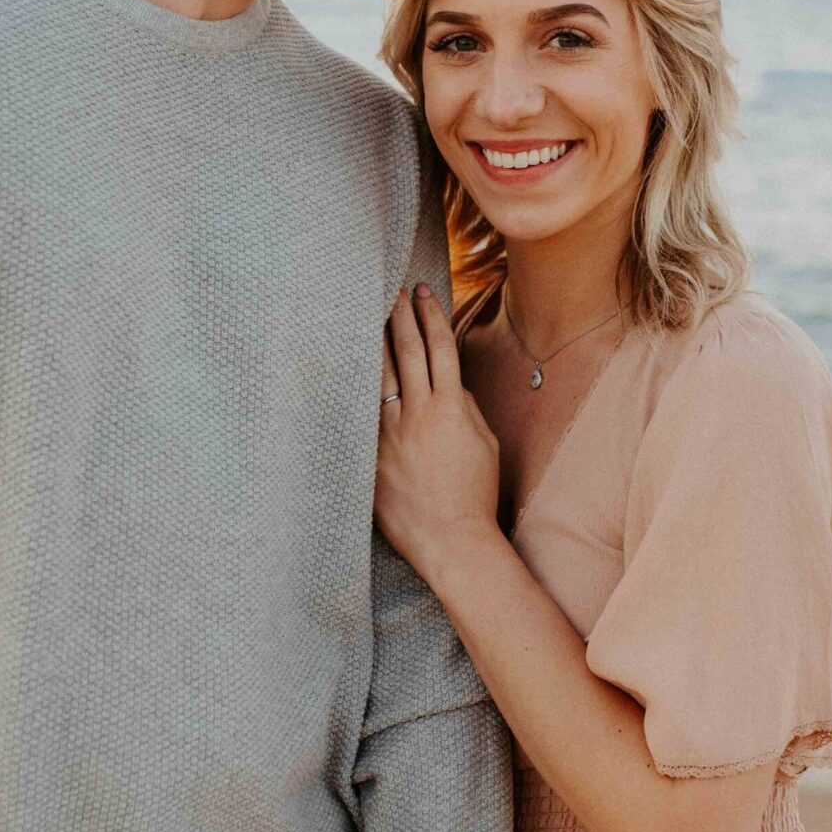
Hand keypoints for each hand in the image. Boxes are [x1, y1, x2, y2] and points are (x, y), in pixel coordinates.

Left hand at [375, 287, 500, 585]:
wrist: (452, 539)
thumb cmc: (475, 495)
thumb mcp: (485, 444)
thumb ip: (466, 409)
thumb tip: (450, 385)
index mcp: (450, 407)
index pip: (440, 347)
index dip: (431, 314)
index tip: (423, 292)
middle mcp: (417, 414)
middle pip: (405, 351)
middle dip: (399, 316)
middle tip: (391, 291)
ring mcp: (389, 434)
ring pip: (377, 376)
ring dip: (372, 343)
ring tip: (364, 318)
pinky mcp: (370, 455)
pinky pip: (362, 413)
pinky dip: (357, 388)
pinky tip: (347, 370)